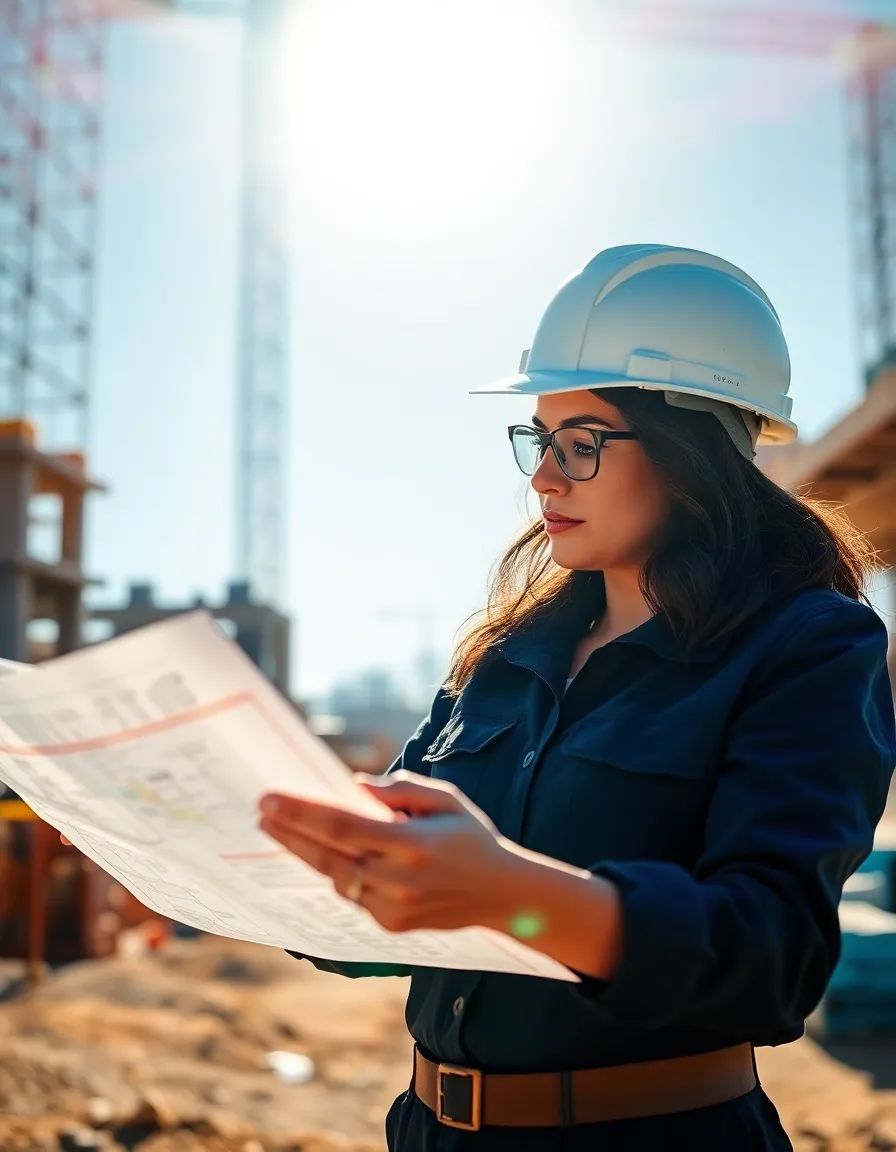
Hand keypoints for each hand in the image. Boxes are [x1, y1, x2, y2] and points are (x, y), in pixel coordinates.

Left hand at [257, 771, 520, 933]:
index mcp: (411, 844)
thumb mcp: (445, 799)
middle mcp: (398, 880)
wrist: (504, 895)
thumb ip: (400, 789)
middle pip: (327, 855)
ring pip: (334, 877)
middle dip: (288, 832)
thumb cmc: (471, 837)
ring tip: (276, 829)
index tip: (269, 799)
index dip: (300, 812)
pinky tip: (319, 853)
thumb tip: (353, 786)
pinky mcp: (390, 926)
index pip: (341, 825)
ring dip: (304, 852)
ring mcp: (392, 908)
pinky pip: (351, 894)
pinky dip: (337, 872)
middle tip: (260, 812)